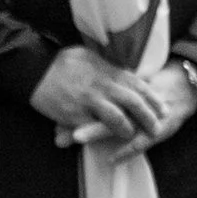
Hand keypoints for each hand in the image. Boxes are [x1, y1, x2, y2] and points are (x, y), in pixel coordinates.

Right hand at [31, 44, 165, 153]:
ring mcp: (88, 101)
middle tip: (157, 127)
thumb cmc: (60, 63)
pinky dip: (101, 136)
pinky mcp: (75, 115)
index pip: (137, 84)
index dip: (152, 97)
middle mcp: (101, 86)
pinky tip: (107, 141)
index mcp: (106, 70)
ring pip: (117, 118)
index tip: (162, 107)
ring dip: (128, 129)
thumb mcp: (88, 56)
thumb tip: (121, 69)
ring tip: (133, 135)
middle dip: (148, 116)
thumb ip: (106, 65)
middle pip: (133, 102)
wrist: (34, 71)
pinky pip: (93, 129)